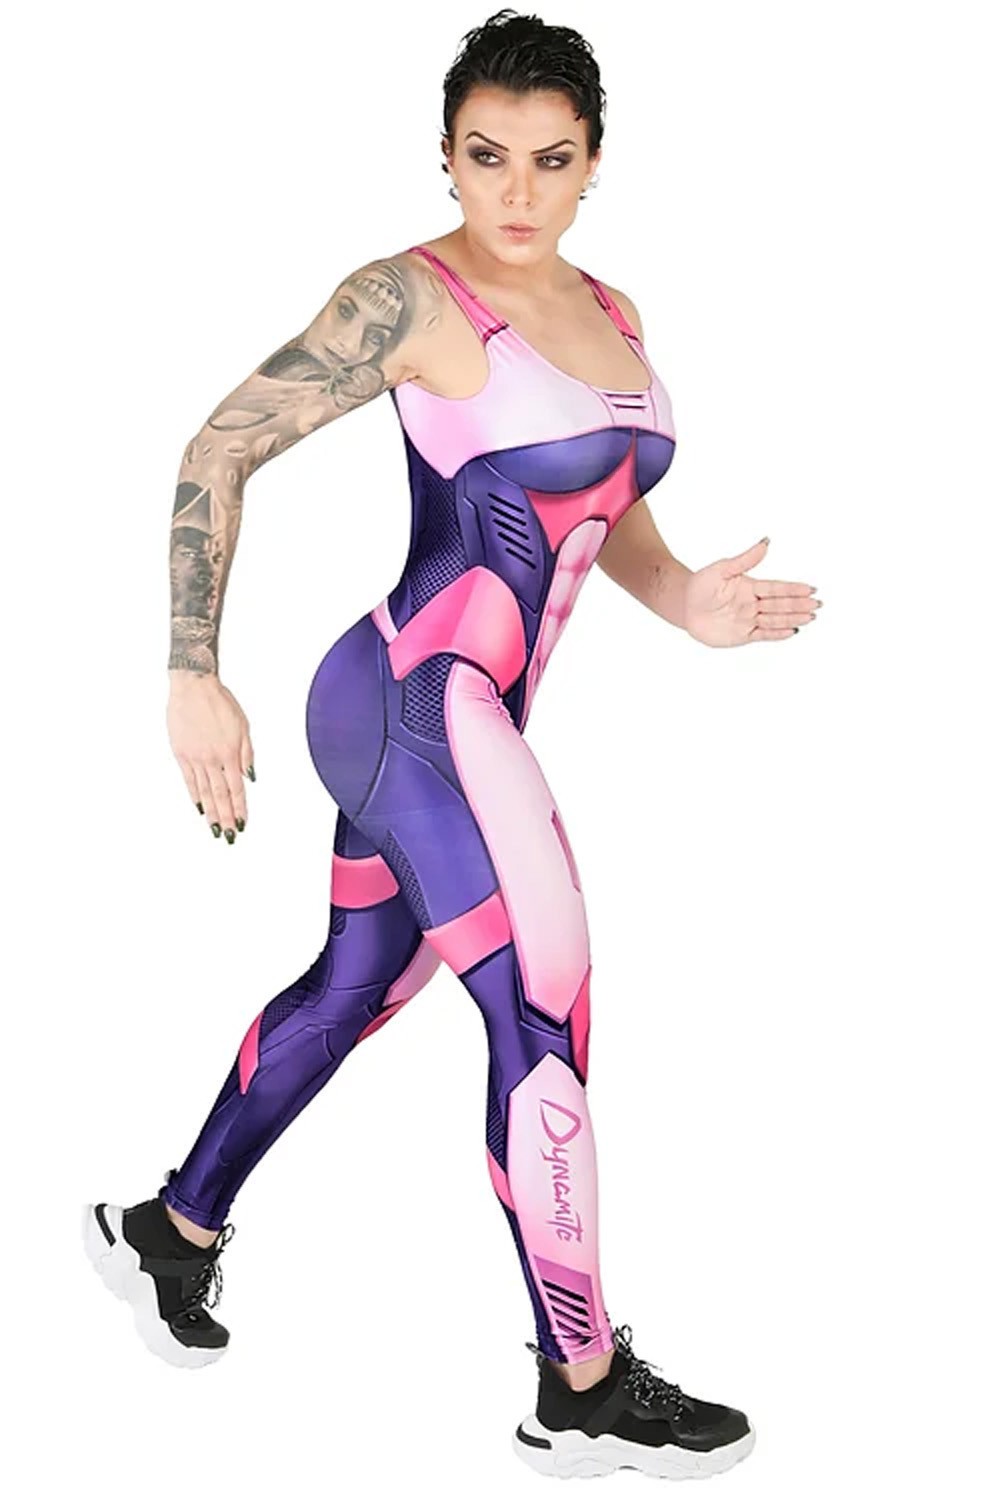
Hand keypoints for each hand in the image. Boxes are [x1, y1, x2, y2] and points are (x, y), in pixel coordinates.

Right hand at [167, 673, 254, 841]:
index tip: (243, 823)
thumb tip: (250, 777)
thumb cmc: (220, 703)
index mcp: (230, 753)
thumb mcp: (243, 726)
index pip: (237, 789)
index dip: (240, 808)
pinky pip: (189, 780)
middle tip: (230, 836)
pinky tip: (199, 808)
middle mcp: (212, 760)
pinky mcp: (181, 754)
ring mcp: (194, 758)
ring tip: (215, 829)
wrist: (193, 687)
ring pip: (204, 792)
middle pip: (220, 796)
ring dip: (210, 813)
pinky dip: (194, 796)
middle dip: (226, 818)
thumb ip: (246, 754)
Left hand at [682, 537, 820, 646]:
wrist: (685, 607)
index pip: (776, 588)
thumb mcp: (723, 569)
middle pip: (780, 604)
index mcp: (751, 586)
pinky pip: (764, 635)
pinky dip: (778, 633)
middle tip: (818, 604)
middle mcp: (753, 603)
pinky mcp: (743, 635)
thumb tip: (766, 541)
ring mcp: (749, 620)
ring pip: (776, 619)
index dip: (793, 589)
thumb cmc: (701, 585)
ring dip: (794, 618)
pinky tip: (793, 630)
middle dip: (799, 604)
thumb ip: (745, 559)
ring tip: (811, 617)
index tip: (810, 588)